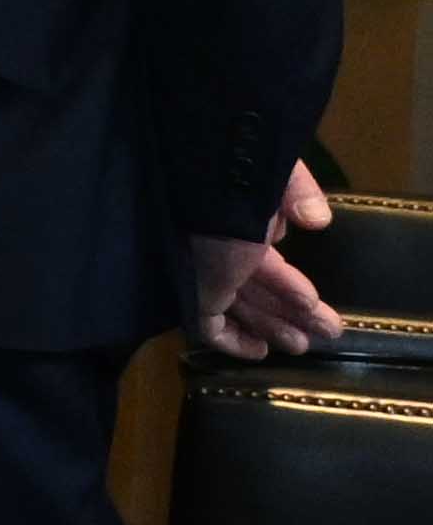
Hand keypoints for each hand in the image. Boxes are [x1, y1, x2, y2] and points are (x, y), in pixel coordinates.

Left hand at [188, 157, 341, 359]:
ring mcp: (205, 274)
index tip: (314, 301)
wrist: (200, 179)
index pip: (262, 262)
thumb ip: (298, 193)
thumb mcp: (277, 175)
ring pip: (241, 310)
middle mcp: (217, 252)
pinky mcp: (197, 293)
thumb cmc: (241, 173)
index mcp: (234, 224)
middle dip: (290, 314)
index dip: (290, 284)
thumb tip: (314, 221)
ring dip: (274, 328)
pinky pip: (210, 327)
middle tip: (327, 332)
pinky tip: (260, 351)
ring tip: (305, 345)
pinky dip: (234, 341)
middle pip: (256, 292)